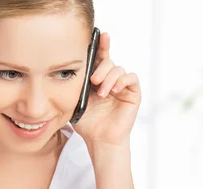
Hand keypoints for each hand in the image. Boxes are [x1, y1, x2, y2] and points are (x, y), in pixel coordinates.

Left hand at [73, 32, 141, 146]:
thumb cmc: (87, 123)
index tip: (100, 35)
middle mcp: (111, 80)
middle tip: (93, 80)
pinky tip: (113, 90)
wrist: (99, 139)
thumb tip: (69, 69)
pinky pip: (131, 78)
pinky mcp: (133, 93)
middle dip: (101, 67)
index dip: (100, 46)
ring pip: (119, 69)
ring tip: (101, 93)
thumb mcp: (77, 101)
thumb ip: (77, 85)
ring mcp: (122, 86)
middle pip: (109, 61)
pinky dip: (122, 81)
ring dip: (109, 79)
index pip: (99, 59)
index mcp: (97, 79)